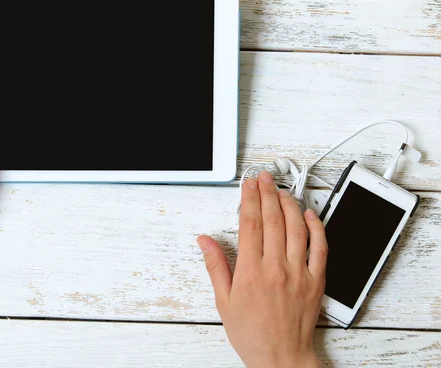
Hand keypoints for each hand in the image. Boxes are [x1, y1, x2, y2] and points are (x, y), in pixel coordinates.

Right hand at [197, 171, 326, 367]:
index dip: (249, 200)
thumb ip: (216, 267)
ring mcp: (299, 273)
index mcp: (251, 272)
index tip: (248, 186)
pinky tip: (310, 214)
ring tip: (282, 190)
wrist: (281, 359)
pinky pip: (321, 247)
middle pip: (273, 219)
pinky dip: (317, 227)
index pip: (250, 224)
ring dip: (290, 204)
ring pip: (296, 228)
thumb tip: (205, 241)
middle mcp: (276, 268)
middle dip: (267, 193)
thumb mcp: (224, 302)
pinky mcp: (316, 280)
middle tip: (264, 178)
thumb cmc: (253, 334)